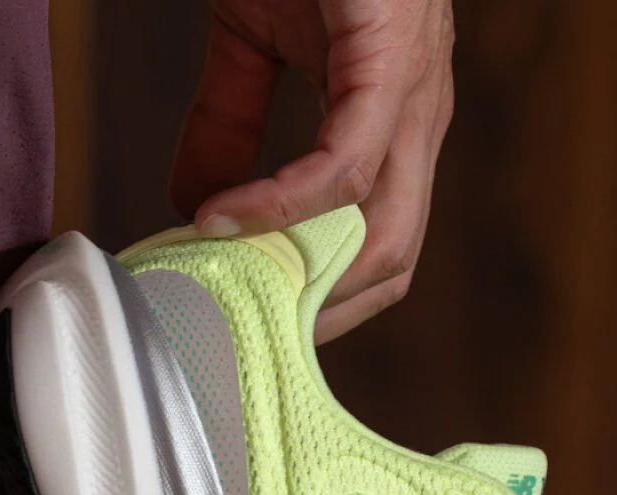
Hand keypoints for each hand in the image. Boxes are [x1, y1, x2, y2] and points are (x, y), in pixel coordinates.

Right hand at [171, 1, 453, 341]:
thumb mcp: (252, 41)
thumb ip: (229, 124)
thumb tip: (199, 210)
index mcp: (392, 121)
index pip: (378, 247)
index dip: (322, 299)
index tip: (253, 321)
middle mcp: (417, 117)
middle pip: (393, 261)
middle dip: (319, 314)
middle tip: (243, 331)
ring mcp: (413, 91)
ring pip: (383, 233)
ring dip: (302, 276)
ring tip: (227, 283)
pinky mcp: (389, 58)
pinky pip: (345, 165)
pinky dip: (281, 206)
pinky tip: (222, 220)